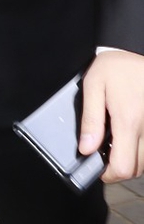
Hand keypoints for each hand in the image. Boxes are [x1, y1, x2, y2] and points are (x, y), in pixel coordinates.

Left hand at [80, 50, 143, 181]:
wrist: (139, 49)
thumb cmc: (117, 65)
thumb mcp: (94, 85)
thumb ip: (90, 119)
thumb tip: (86, 148)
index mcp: (128, 120)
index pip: (123, 167)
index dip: (108, 173)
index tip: (97, 165)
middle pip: (136, 169)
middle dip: (118, 166)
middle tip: (104, 151)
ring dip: (131, 158)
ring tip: (116, 138)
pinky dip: (141, 147)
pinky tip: (130, 131)